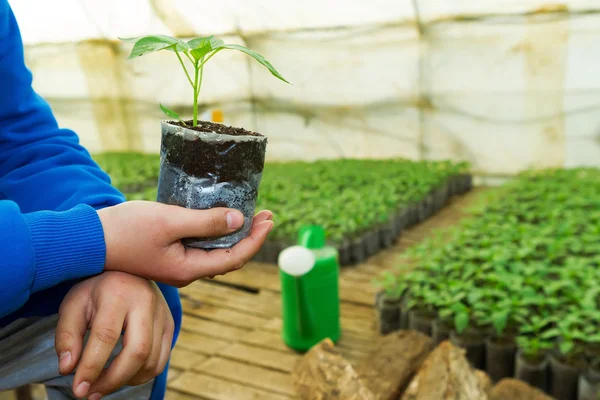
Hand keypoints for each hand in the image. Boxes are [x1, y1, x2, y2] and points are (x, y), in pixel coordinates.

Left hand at [55, 271, 174, 398]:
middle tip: (91, 393)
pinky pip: (161, 360)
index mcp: (118, 292)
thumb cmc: (95, 290)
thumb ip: (67, 336)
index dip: (91, 366)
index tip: (78, 389)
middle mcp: (146, 301)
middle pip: (137, 351)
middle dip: (113, 379)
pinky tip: (123, 375)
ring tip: (103, 384)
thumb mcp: (73, 305)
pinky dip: (142, 375)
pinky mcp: (171, 324)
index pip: (106, 336)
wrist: (126, 271)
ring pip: (151, 360)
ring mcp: (163, 313)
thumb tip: (68, 369)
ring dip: (126, 380)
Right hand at [97, 201, 273, 286]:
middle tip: (266, 215)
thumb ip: (205, 223)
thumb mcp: (169, 221)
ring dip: (235, 233)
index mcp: (189, 269)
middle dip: (250, 236)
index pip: (234, 258)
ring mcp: (177, 264)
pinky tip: (220, 217)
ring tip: (250, 214)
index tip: (269, 220)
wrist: (89, 239)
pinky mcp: (169, 254)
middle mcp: (186, 271)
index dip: (255, 240)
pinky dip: (216, 232)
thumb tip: (239, 220)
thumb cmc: (127, 230)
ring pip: (215, 252)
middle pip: (228, 257)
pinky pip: (200, 246)